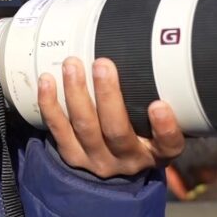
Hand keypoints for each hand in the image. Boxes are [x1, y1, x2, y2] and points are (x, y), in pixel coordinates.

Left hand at [38, 57, 183, 178]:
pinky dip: (51, 105)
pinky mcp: (73, 156)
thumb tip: (150, 51)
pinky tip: (48, 81)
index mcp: (157, 151)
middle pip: (117, 130)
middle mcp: (128, 159)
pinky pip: (58, 130)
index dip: (165, 127)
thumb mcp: (157, 125)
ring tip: (72, 65)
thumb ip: (157, 96)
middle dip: (108, 95)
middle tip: (102, 64)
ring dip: (76, 93)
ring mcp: (98, 160)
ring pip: (85, 127)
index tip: (159, 105)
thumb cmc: (141, 132)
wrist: (115, 165)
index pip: (169, 144)